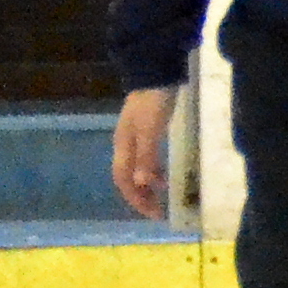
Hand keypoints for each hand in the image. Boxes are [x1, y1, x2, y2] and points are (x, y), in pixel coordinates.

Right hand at [112, 84, 176, 222]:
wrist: (155, 72)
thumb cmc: (154, 102)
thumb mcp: (151, 130)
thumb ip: (146, 157)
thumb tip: (139, 184)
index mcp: (123, 146)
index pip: (124, 180)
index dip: (136, 199)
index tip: (154, 214)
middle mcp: (124, 144)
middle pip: (127, 178)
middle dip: (140, 196)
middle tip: (157, 211)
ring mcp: (134, 137)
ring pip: (136, 169)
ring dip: (146, 185)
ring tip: (162, 197)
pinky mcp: (145, 130)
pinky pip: (145, 159)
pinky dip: (152, 171)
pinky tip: (164, 176)